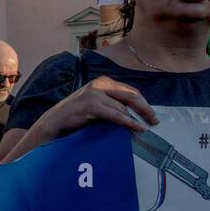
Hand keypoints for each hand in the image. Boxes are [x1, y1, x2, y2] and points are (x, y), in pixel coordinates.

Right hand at [34, 76, 156, 139]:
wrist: (55, 120)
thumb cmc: (77, 114)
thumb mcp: (97, 103)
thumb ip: (112, 103)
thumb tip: (135, 112)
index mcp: (103, 82)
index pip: (130, 91)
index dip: (143, 103)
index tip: (151, 115)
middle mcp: (100, 84)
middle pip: (131, 96)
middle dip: (145, 109)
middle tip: (154, 121)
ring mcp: (94, 93)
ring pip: (123, 107)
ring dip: (136, 119)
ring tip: (144, 128)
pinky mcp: (91, 105)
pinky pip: (116, 115)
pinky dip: (129, 122)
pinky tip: (137, 128)